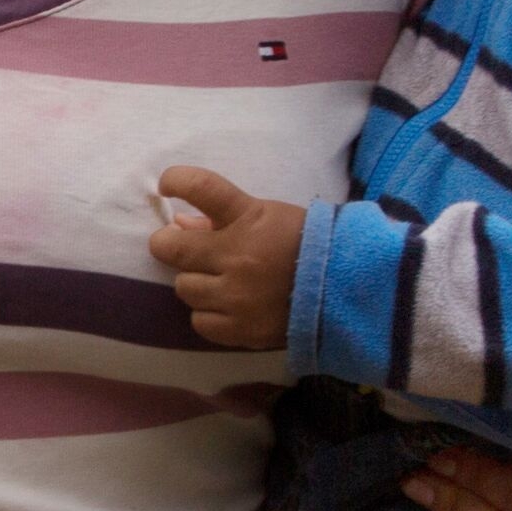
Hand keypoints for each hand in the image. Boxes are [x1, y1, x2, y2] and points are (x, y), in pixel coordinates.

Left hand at [147, 166, 302, 351]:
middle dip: (169, 245)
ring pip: (184, 288)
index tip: (167, 184)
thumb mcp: (267, 217)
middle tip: (180, 248)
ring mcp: (237, 296)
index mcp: (248, 218)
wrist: (343, 289)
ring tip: (217, 280)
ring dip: (196, 281)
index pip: (202, 188)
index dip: (178, 181)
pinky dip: (209, 313)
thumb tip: (179, 223)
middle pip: (172, 249)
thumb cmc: (302, 244)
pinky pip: (200, 321)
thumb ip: (220, 220)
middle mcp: (237, 256)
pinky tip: (227, 306)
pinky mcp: (241, 329)